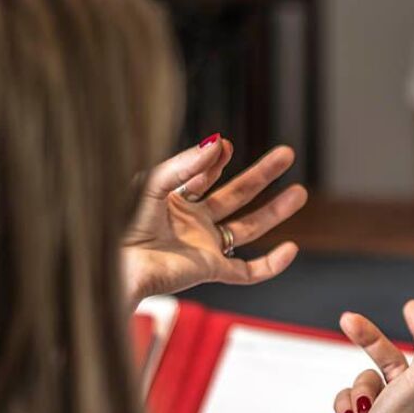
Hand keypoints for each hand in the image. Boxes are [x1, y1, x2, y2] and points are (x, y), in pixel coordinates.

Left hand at [121, 135, 307, 307]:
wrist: (114, 265)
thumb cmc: (118, 225)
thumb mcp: (152, 183)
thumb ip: (186, 164)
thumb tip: (217, 141)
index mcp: (172, 201)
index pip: (203, 176)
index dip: (216, 160)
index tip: (225, 145)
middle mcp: (191, 223)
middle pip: (236, 196)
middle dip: (262, 175)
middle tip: (286, 154)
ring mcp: (203, 247)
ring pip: (248, 228)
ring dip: (274, 211)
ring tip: (299, 192)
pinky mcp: (210, 270)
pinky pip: (248, 271)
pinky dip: (271, 264)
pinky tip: (290, 249)